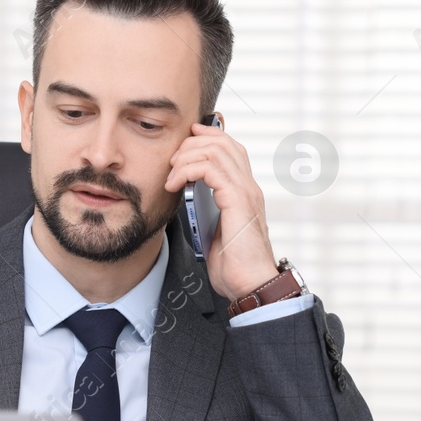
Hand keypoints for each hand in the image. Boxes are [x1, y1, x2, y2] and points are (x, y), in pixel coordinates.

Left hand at [162, 120, 279, 301]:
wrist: (249, 283)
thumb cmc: (234, 265)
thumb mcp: (215, 230)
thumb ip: (207, 209)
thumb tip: (187, 197)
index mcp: (244, 191)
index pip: (230, 147)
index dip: (207, 136)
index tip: (184, 141)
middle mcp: (248, 186)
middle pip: (223, 142)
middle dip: (191, 144)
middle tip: (172, 162)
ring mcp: (245, 191)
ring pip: (215, 150)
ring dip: (186, 157)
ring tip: (172, 176)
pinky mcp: (237, 200)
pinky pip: (210, 169)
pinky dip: (187, 170)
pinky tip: (175, 184)